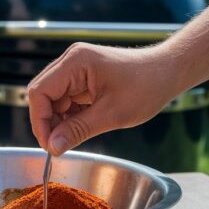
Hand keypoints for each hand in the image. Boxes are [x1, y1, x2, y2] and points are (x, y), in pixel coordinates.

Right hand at [27, 42, 181, 155]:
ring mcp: (76, 69)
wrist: (168, 72)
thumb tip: (53, 147)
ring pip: (54, 100)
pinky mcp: (84, 78)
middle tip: (58, 146)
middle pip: (43, 95)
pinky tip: (81, 128)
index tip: (50, 145)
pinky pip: (66, 100)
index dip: (40, 121)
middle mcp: (71, 61)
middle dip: (48, 123)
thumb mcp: (111, 114)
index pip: (39, 92)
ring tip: (73, 138)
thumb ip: (78, 130)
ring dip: (59, 121)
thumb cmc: (146, 86)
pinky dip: (70, 117)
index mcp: (75, 62)